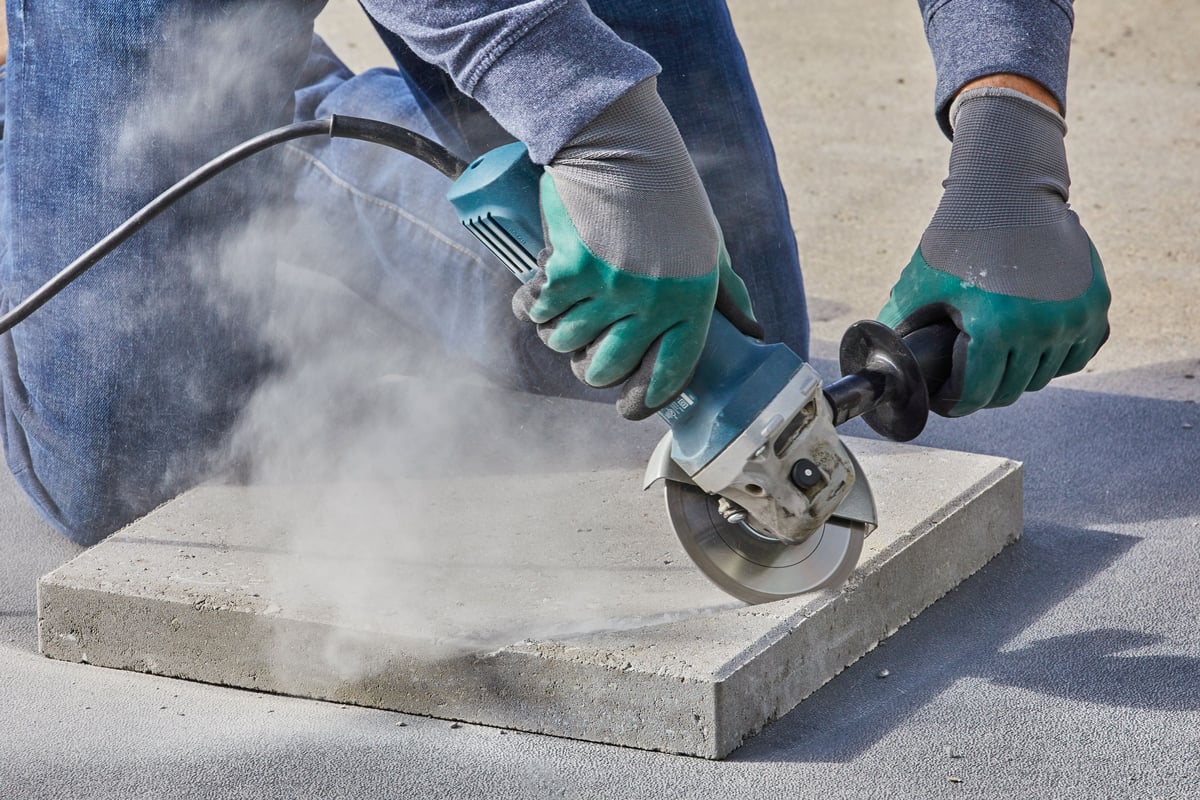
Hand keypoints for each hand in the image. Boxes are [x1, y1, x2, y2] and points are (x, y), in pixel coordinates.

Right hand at [513, 77, 759, 419]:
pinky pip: (538, 312)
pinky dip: (531, 309)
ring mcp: (610, 288)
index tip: (626, 408)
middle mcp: (653, 301)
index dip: (642, 402)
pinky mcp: (569, 270)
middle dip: (589, 371)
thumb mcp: (708, 243)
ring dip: (557, 337)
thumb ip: (725, 292)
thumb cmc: (667, 193)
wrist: (620, 142)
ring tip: (560, 319)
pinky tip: (537, 299)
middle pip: (606, 370)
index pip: (667, 375)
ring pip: (566, 343)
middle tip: (584, 356)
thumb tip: (751, 332)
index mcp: (693, 300)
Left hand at [879, 86, 1109, 416]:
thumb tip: (879, 365)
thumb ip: (897, 329)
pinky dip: (1054, 358)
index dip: (955, 403)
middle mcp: (1041, 326)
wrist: (1006, 191)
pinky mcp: (1096, 304)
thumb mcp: (918, 286)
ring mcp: (1075, 317)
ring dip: (1019, 375)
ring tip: (996, 364)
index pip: (977, 395)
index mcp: (995, 328)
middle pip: (1010, 390)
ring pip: (1043, 376)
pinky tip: (1030, 350)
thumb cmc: (956, 239)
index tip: (945, 400)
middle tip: (967, 382)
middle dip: (984, 391)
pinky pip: (1076, 354)